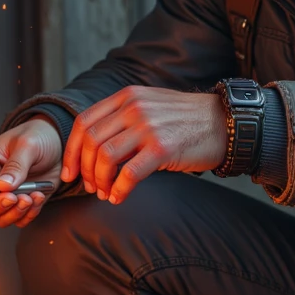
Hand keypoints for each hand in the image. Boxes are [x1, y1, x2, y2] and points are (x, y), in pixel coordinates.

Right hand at [0, 117, 62, 228]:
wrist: (58, 142)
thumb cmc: (37, 136)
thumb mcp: (28, 144)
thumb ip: (15, 165)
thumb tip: (2, 185)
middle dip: (0, 206)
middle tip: (15, 197)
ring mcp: (7, 195)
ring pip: (1, 218)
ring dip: (16, 212)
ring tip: (31, 196)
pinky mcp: (22, 203)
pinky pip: (20, 219)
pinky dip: (30, 214)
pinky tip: (38, 197)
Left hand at [63, 87, 227, 204]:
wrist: (223, 122)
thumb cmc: (186, 120)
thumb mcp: (150, 106)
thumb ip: (123, 119)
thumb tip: (95, 149)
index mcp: (126, 97)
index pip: (85, 123)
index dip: (72, 151)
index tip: (70, 172)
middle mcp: (134, 108)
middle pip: (91, 142)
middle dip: (85, 170)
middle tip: (90, 187)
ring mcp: (148, 127)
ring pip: (105, 158)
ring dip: (100, 181)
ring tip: (105, 193)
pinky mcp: (163, 148)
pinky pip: (129, 173)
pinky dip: (119, 190)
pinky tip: (120, 197)